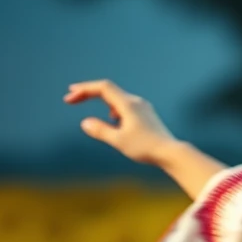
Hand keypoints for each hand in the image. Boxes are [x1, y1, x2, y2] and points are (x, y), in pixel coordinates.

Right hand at [63, 78, 178, 165]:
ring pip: (117, 99)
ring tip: (94, 113)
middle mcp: (136, 102)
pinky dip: (114, 110)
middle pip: (109, 90)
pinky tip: (114, 121)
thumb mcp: (119, 141)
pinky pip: (125, 106)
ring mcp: (143, 107)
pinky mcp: (147, 115)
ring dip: (102, 102)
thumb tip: (85, 123)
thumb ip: (101, 131)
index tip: (70, 95)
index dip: (84, 89)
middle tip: (71, 98)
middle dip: (89, 93)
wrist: (171, 153)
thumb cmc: (146, 148)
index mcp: (128, 104)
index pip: (103, 88)